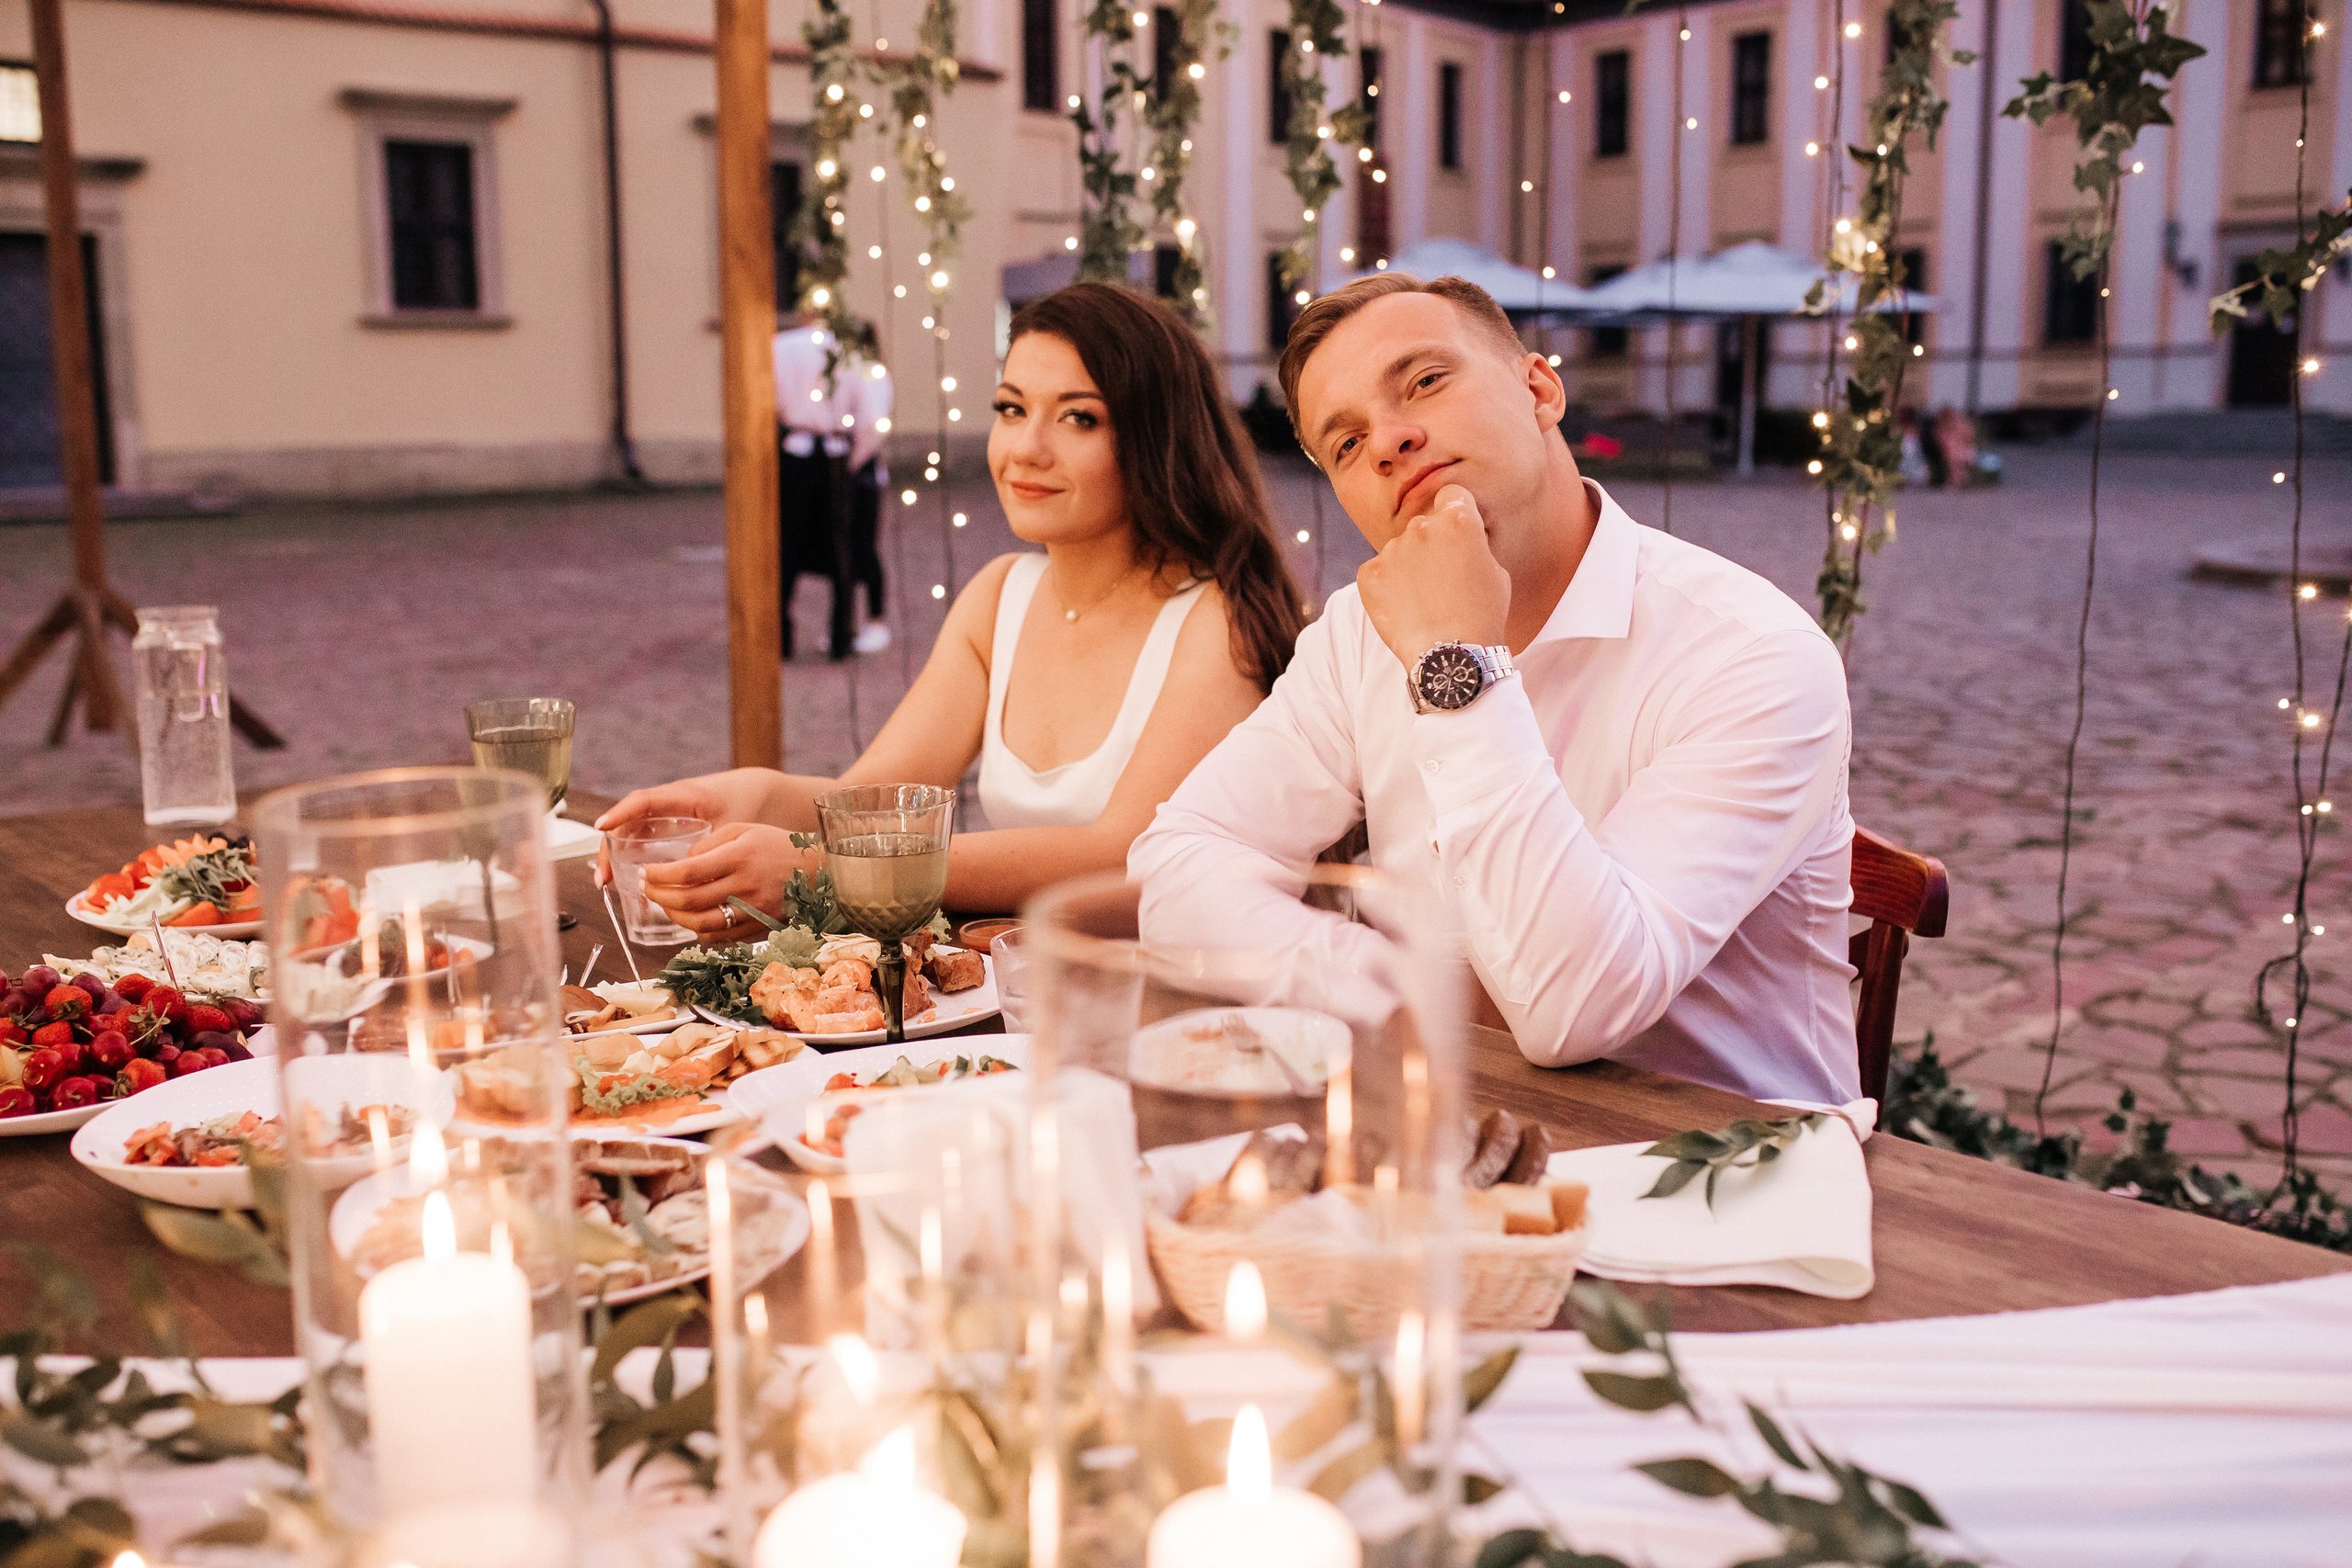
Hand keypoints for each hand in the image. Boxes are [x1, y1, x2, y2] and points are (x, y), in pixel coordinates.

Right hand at [593, 774, 767, 887]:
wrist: (756, 790)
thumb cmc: (744, 803)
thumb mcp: (731, 826)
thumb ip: (715, 851)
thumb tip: (699, 886)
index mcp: (683, 795)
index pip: (644, 800)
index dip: (621, 812)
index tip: (601, 827)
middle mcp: (667, 801)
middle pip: (628, 820)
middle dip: (610, 846)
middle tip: (603, 876)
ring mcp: (664, 811)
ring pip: (631, 830)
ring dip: (616, 853)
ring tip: (606, 881)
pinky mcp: (666, 822)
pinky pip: (640, 835)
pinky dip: (630, 853)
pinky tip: (625, 877)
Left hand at [635, 824, 821, 941]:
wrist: (818, 871)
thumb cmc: (777, 845)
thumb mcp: (743, 830)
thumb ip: (709, 843)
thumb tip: (681, 864)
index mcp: (739, 857)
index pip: (687, 872)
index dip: (659, 876)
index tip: (645, 873)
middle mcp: (745, 886)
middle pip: (689, 901)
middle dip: (658, 896)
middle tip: (646, 889)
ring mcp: (752, 911)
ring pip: (701, 924)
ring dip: (674, 917)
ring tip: (664, 904)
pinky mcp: (758, 927)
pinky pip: (720, 937)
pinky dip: (698, 931)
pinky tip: (690, 918)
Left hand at [1355, 483, 1511, 671]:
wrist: (1451, 656)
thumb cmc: (1483, 615)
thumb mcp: (1496, 571)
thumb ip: (1474, 544)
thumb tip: (1462, 539)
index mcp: (1458, 520)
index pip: (1452, 496)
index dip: (1456, 512)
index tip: (1456, 532)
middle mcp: (1421, 526)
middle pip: (1423, 525)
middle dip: (1431, 544)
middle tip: (1441, 579)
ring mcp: (1391, 550)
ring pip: (1399, 549)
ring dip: (1408, 566)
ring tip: (1424, 601)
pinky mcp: (1369, 574)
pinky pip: (1377, 571)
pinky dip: (1386, 586)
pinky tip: (1404, 608)